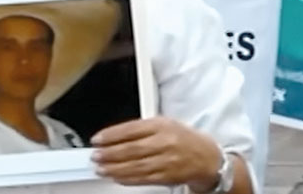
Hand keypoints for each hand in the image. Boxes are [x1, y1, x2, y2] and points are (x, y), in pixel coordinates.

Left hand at [90, 117, 221, 189]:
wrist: (207, 157)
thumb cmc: (183, 138)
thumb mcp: (163, 123)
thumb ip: (140, 128)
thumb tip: (114, 136)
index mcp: (161, 125)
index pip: (131, 129)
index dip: (111, 135)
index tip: (97, 139)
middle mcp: (164, 142)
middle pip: (131, 149)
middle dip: (109, 153)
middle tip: (96, 156)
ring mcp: (166, 160)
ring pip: (135, 166)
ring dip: (114, 168)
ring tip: (101, 168)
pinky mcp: (167, 176)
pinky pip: (143, 178)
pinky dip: (127, 178)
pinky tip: (116, 176)